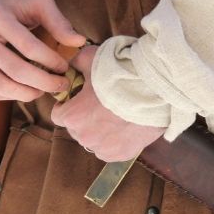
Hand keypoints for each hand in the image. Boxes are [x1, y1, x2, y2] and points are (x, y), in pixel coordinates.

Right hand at [0, 0, 85, 101]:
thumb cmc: (8, 6)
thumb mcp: (35, 3)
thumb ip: (58, 21)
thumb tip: (79, 42)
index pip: (29, 47)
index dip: (51, 61)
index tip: (64, 68)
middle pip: (15, 71)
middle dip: (44, 83)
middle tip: (60, 85)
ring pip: (1, 86)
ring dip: (29, 94)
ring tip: (43, 89)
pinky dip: (11, 95)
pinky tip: (24, 89)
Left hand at [51, 46, 164, 161]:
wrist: (155, 88)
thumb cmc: (121, 72)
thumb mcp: (91, 58)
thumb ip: (75, 63)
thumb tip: (70, 65)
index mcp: (73, 116)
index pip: (58, 115)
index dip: (68, 105)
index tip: (79, 98)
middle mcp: (84, 137)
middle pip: (76, 129)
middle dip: (84, 118)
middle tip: (101, 104)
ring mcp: (104, 148)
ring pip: (93, 141)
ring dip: (99, 131)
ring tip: (115, 115)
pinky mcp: (122, 154)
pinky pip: (110, 150)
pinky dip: (114, 141)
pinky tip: (125, 126)